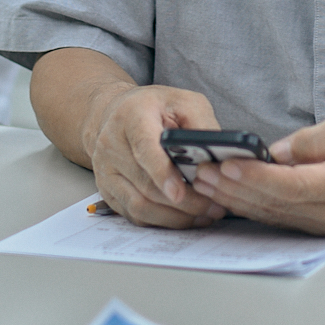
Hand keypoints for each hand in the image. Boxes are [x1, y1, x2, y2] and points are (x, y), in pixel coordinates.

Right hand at [83, 83, 229, 228]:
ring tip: (204, 215)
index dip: (161, 173)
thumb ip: (202, 125)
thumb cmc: (156, 108)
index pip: (144, 148)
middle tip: (212, 207)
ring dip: (174, 217)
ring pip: (139, 205)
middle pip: (145, 184)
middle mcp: (112, 145)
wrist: (118, 113)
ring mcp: (106, 171)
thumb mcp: (184, 103)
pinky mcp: (108, 190)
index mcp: (132, 117)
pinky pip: (134, 215)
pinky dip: (162, 221)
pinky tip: (185, 217)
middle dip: (183, 202)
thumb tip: (219, 157)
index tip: (178, 193)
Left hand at [190, 108, 324, 236]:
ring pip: (272, 214)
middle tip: (203, 170)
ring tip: (206, 180)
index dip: (256, 176)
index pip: (292, 185)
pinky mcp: (317, 225)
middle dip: (235, 187)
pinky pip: (278, 217)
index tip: (228, 163)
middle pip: (275, 203)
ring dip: (236, 198)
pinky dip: (251, 204)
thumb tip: (277, 152)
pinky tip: (228, 192)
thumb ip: (316, 139)